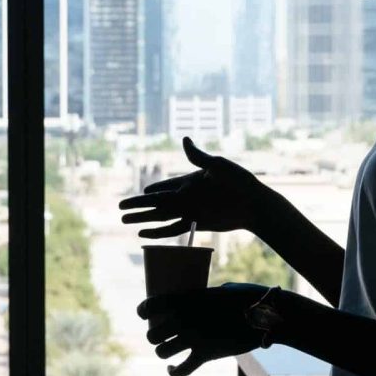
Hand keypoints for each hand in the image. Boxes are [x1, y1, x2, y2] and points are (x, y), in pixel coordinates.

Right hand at [118, 137, 271, 237]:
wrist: (254, 204)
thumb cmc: (240, 181)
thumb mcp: (218, 166)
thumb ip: (198, 157)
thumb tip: (183, 140)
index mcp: (190, 181)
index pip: (165, 186)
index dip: (153, 189)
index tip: (141, 192)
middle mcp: (187, 197)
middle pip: (156, 202)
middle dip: (138, 205)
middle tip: (120, 207)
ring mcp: (190, 211)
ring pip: (159, 217)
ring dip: (142, 219)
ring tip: (124, 221)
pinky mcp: (196, 224)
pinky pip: (172, 230)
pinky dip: (157, 233)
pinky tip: (143, 235)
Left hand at [137, 283, 270, 375]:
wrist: (268, 314)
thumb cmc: (248, 297)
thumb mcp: (220, 290)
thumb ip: (203, 297)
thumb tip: (197, 302)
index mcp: (186, 298)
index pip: (151, 305)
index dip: (143, 311)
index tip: (144, 314)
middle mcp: (185, 318)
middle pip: (153, 334)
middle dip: (156, 336)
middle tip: (163, 335)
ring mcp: (194, 338)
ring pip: (162, 352)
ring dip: (163, 352)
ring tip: (169, 349)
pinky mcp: (207, 355)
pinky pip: (181, 370)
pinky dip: (173, 371)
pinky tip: (171, 368)